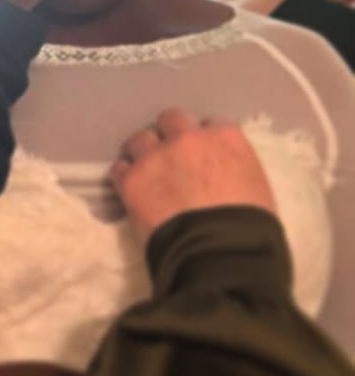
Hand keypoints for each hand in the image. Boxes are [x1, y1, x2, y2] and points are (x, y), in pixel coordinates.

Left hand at [111, 108, 275, 242]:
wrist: (221, 255)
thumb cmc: (251, 230)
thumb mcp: (257, 189)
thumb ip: (235, 169)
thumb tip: (221, 175)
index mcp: (225, 138)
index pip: (210, 124)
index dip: (204, 140)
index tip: (202, 157)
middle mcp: (188, 138)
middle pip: (171, 120)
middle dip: (170, 136)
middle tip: (171, 158)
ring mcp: (156, 157)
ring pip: (140, 139)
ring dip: (143, 153)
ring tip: (146, 173)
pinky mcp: (131, 179)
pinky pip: (119, 168)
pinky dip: (124, 177)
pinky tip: (131, 190)